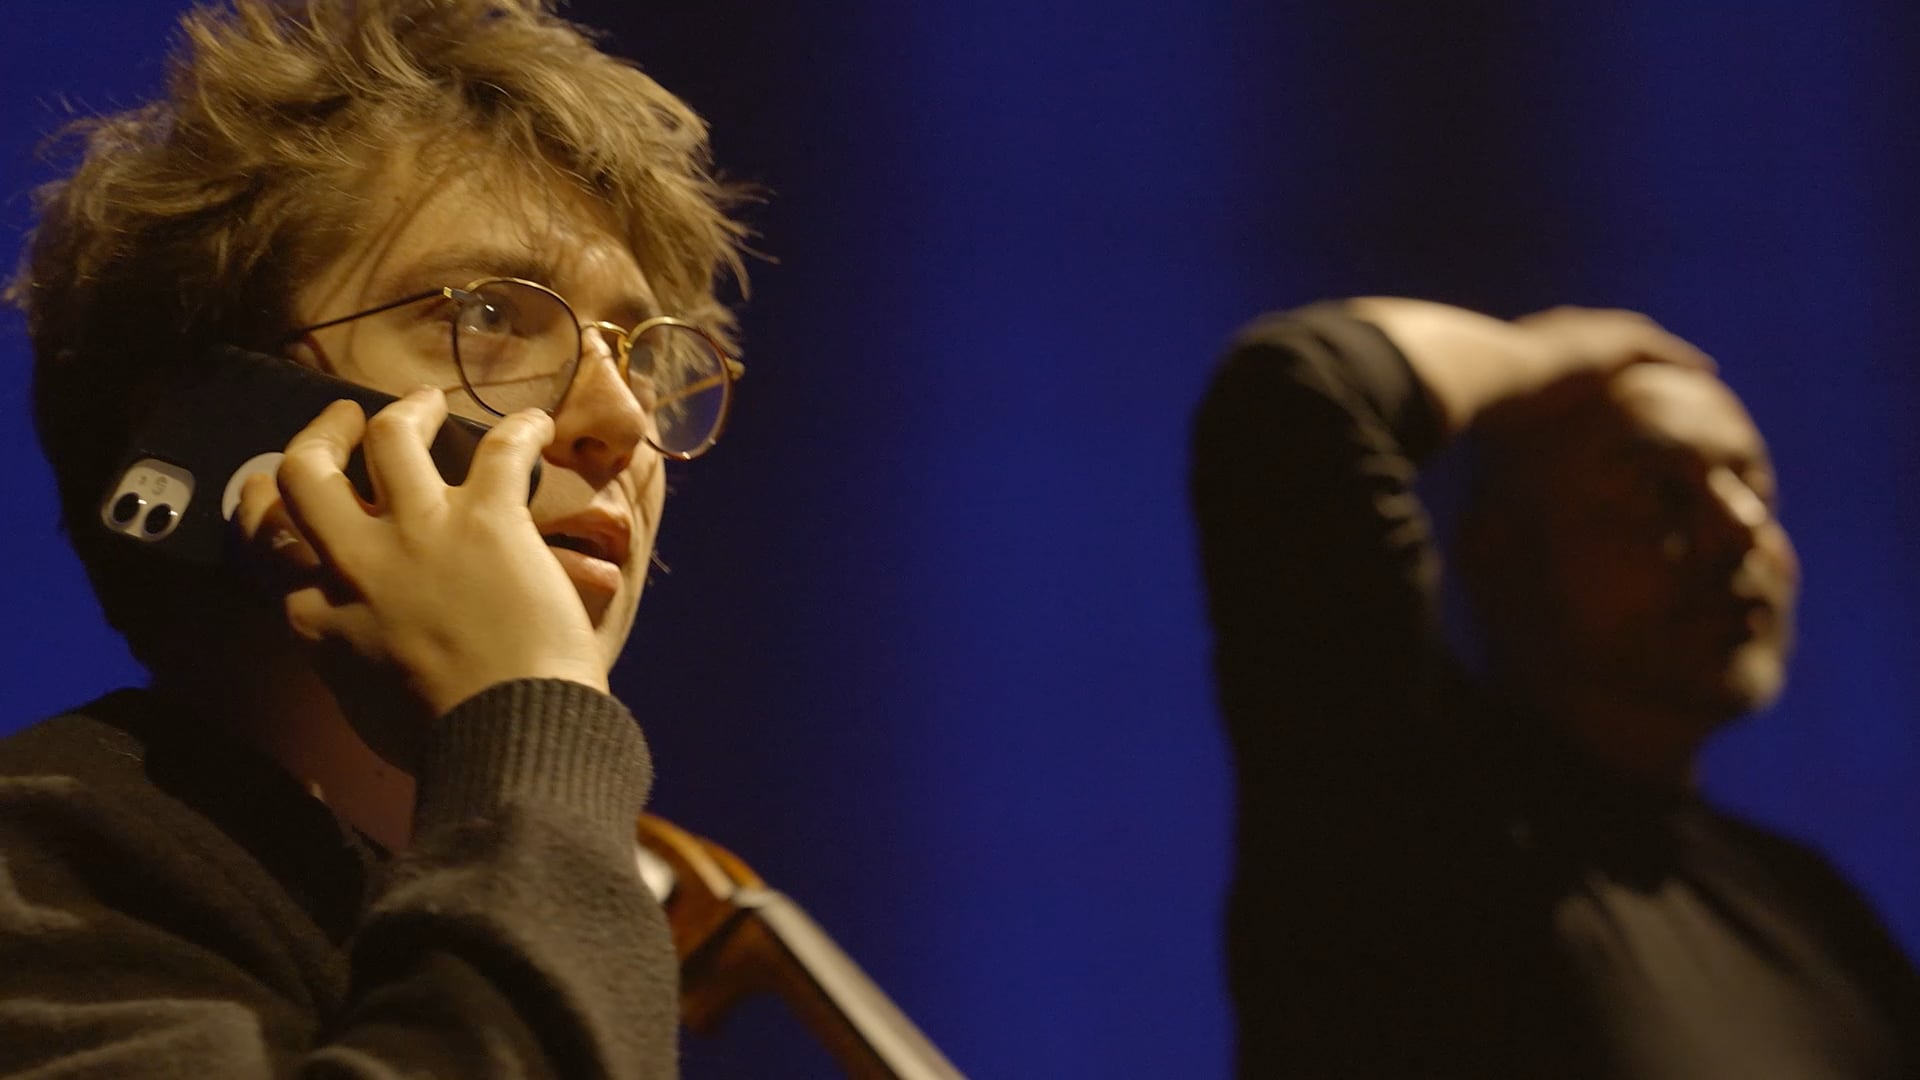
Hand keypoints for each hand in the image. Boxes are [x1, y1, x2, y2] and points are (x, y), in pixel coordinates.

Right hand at [234, 388, 607, 721]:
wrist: (507, 740)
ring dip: (407, 411)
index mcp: (315, 617)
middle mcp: (355, 562)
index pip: (272, 547)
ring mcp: (420, 531)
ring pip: (390, 435)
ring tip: (424, 402)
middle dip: (320, 436)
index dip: (275, 515)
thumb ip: (347, 656)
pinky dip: (521, 429)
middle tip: (343, 421)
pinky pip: (501, 448)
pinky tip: (536, 425)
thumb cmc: (445, 744)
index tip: (289, 499)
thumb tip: (355, 641)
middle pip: (305, 471)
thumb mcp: (361, 705)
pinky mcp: (487, 517)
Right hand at [1345, 298, 1714, 432]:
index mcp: (1517, 354)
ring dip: (1658, 355)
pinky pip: (1654, 350)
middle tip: (1647, 367)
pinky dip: (1677, 358)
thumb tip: (1398, 475)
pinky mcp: (1605, 346)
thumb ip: (1433, 443)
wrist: (1463, 370)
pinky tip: (1704, 370)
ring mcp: (1579, 336)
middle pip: (1598, 340)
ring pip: (1632, 341)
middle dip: (1622, 352)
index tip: (1588, 385)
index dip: (1574, 371)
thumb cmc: (1444, 399)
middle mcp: (1551, 335)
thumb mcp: (1442, 427)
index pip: (1553, 359)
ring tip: (1688, 369)